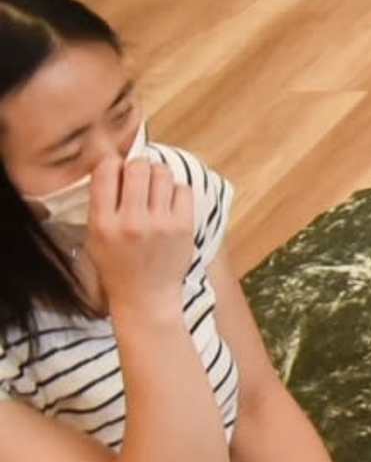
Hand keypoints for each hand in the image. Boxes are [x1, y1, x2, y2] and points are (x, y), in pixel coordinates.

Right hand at [86, 153, 194, 310]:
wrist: (146, 297)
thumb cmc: (117, 266)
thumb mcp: (95, 238)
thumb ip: (101, 204)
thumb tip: (113, 165)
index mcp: (103, 223)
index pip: (107, 172)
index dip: (112, 164)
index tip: (116, 170)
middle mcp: (131, 221)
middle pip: (138, 167)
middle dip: (138, 166)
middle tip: (138, 177)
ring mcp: (160, 224)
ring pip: (163, 174)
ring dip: (158, 175)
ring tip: (154, 188)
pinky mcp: (184, 227)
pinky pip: (183, 189)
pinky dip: (176, 190)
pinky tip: (169, 202)